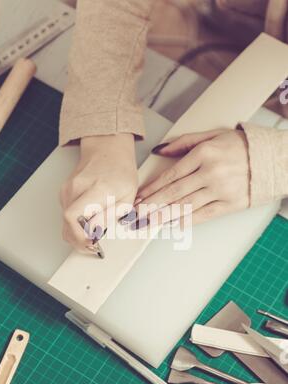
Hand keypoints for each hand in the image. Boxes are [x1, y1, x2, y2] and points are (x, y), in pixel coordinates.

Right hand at [60, 133, 137, 250]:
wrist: (107, 150)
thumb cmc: (120, 171)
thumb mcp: (128, 196)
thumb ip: (110, 216)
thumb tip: (95, 232)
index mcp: (96, 188)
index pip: (73, 216)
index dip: (79, 236)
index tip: (91, 244)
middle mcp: (76, 188)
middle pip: (66, 223)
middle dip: (78, 240)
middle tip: (93, 244)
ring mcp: (67, 189)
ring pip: (65, 221)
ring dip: (77, 232)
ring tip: (93, 233)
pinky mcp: (64, 192)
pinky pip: (67, 215)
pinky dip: (76, 223)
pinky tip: (88, 222)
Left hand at [134, 129, 249, 226]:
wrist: (271, 159)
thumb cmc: (240, 146)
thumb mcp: (212, 135)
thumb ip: (183, 142)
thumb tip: (159, 150)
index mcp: (204, 154)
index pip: (170, 175)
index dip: (151, 188)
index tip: (139, 197)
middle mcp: (210, 172)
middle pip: (173, 193)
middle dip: (151, 205)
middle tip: (135, 214)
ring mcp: (221, 191)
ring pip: (185, 206)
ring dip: (163, 215)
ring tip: (147, 222)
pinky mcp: (230, 205)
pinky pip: (203, 216)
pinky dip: (185, 221)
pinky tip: (171, 224)